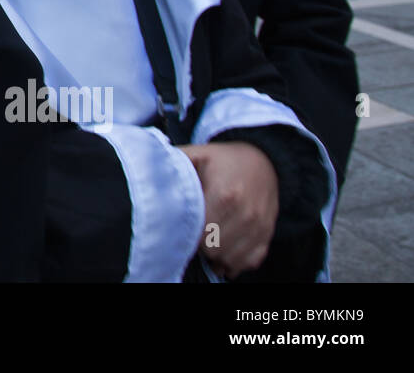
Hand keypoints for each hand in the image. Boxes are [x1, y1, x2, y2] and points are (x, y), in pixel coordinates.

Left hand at [178, 142, 277, 278]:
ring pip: (229, 260)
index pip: (199, 233)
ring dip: (214, 255)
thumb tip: (149, 175)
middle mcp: (246, 215)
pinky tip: (221, 249)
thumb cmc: (222, 160)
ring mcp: (259, 228)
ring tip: (204, 239)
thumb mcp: (197, 154)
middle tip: (190, 231)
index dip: (185, 233)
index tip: (179, 225)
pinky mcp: (267, 236)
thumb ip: (173, 165)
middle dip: (197, 245)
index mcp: (225, 195)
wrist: (263, 160)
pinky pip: (248, 262)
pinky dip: (233, 261)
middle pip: (213, 250)